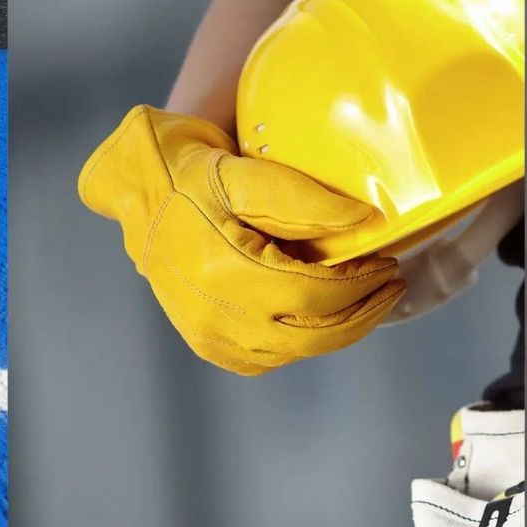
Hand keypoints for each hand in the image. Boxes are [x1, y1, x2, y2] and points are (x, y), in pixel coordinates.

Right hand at [78, 106, 403, 374]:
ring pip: (293, 352)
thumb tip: (367, 222)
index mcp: (222, 271)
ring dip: (336, 328)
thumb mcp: (246, 172)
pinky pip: (266, 358)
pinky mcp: (204, 342)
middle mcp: (212, 314)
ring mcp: (206, 334)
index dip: (361, 285)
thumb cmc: (189, 169)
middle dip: (361, 313)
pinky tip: (317, 314)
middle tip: (391, 284)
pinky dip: (300, 341)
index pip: (313, 296)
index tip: (389, 262)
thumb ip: (307, 200)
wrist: (135, 186)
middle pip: (311, 335)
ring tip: (363, 296)